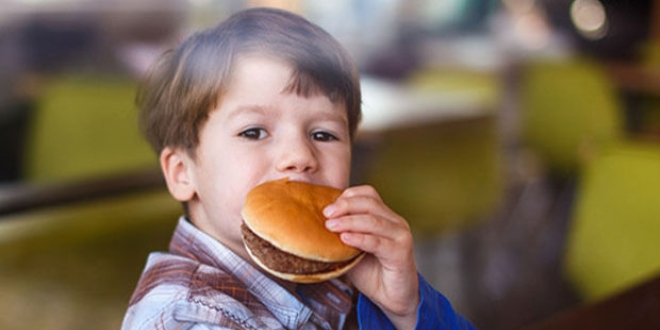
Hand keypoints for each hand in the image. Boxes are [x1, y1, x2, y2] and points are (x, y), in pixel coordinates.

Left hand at [324, 185, 419, 328]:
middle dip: (345, 206)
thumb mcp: (351, 248)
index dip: (347, 196)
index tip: (328, 206)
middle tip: (326, 214)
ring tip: (331, 226)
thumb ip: (341, 234)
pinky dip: (360, 238)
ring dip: (349, 221)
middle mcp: (395, 222)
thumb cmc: (372, 273)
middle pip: (370, 202)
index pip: (368, 194)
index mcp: (384, 216)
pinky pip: (378, 242)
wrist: (392, 298)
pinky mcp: (401, 252)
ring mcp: (400, 235)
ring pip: (373, 221)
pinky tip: (346, 238)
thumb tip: (317, 224)